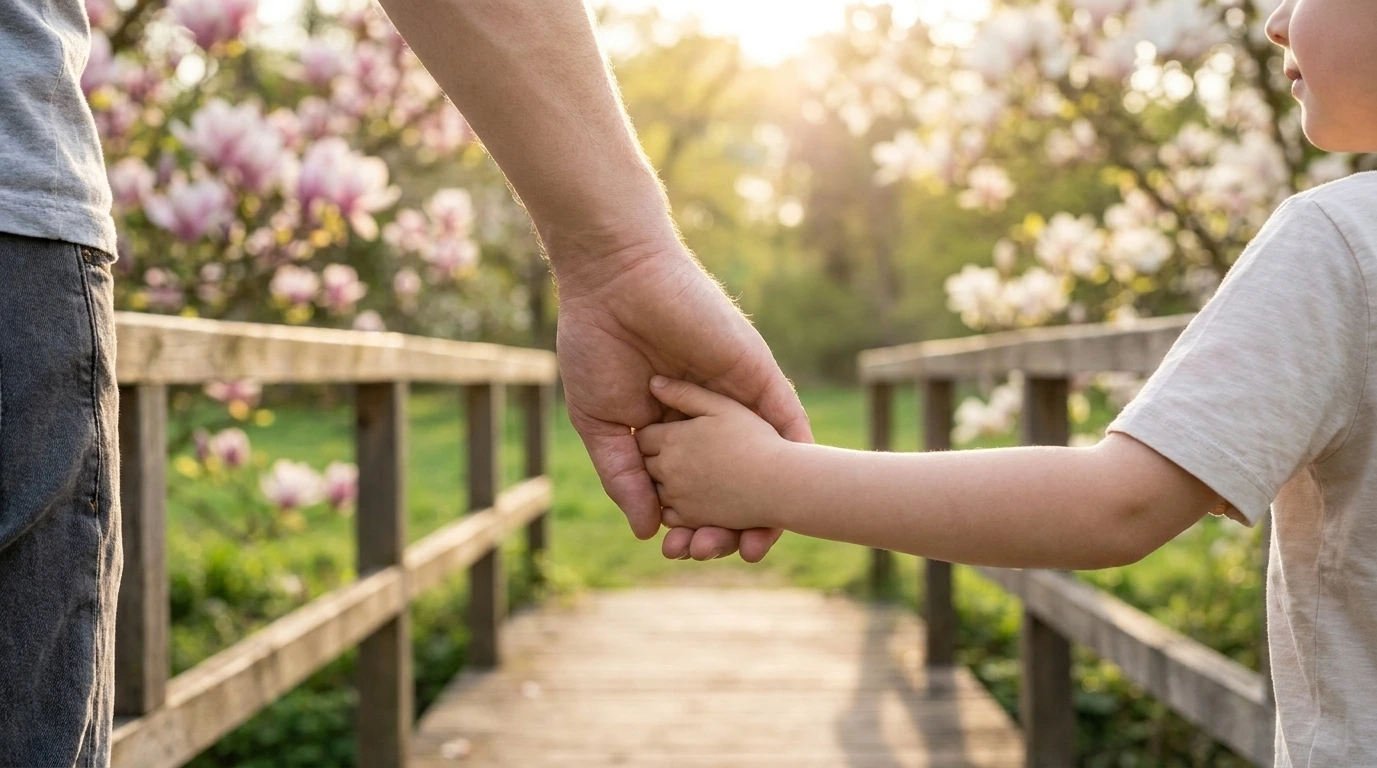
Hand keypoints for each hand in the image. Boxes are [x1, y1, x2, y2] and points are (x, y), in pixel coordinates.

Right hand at [554, 237, 812, 561]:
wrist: (614, 282)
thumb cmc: (596, 344)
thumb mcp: (600, 424)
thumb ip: (624, 476)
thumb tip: (647, 531)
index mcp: (672, 430)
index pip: (691, 488)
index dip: (689, 525)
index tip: (680, 552)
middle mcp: (710, 419)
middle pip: (732, 484)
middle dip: (727, 526)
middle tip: (710, 553)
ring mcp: (737, 398)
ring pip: (763, 462)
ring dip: (765, 505)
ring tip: (754, 544)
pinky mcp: (757, 375)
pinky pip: (787, 420)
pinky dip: (795, 459)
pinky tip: (797, 497)